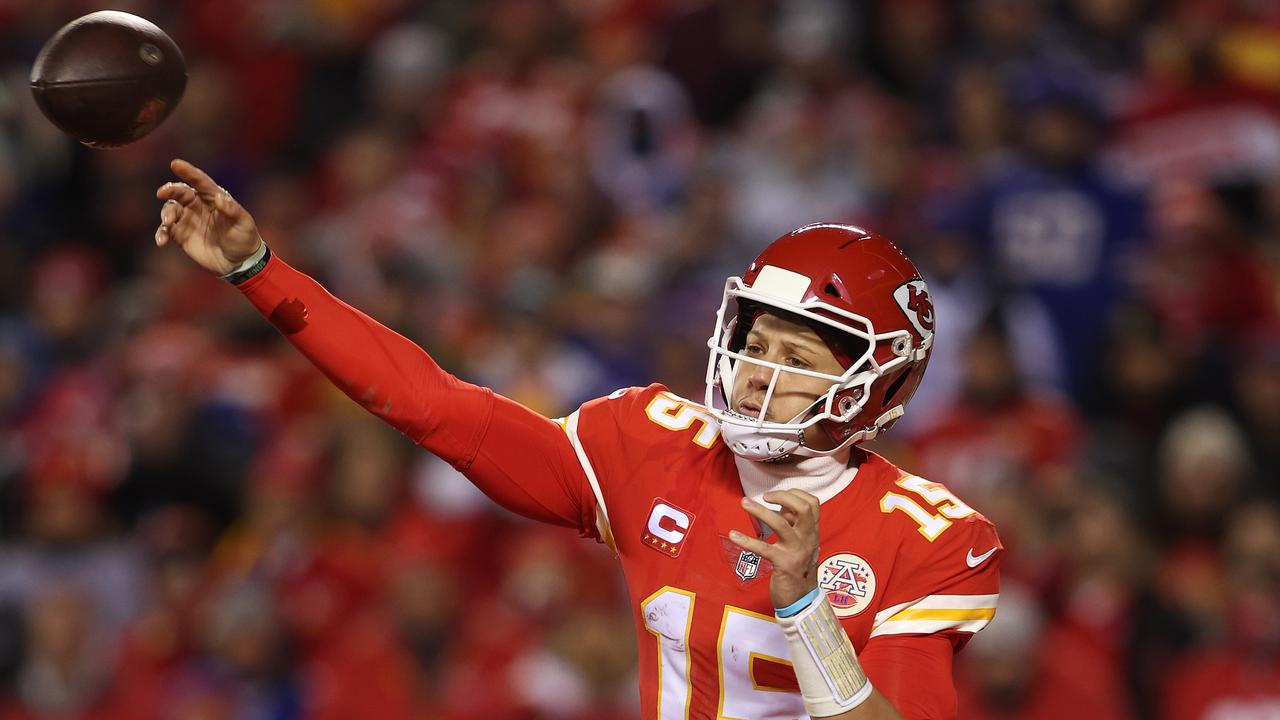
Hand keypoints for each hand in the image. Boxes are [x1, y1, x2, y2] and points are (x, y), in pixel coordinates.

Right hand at [154, 159, 261, 275]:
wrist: (239, 262)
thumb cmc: (244, 238)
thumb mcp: (243, 223)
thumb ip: (232, 210)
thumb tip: (219, 198)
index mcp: (214, 197)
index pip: (200, 181)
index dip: (188, 172)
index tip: (176, 164)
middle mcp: (198, 205)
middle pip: (180, 193)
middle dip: (170, 190)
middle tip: (162, 193)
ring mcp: (188, 219)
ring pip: (171, 210)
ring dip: (166, 213)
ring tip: (168, 223)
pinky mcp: (181, 235)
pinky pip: (167, 230)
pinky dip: (161, 233)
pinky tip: (161, 241)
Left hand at [729, 490, 821, 608]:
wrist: (801, 598)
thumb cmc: (797, 567)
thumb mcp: (800, 542)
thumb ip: (793, 524)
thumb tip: (781, 505)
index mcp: (812, 531)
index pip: (812, 503)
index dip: (794, 494)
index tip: (777, 496)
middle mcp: (807, 539)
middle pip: (804, 508)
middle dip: (783, 496)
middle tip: (765, 496)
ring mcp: (796, 551)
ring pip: (781, 524)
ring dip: (760, 511)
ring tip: (744, 503)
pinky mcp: (783, 564)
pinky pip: (763, 548)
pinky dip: (746, 540)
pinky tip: (733, 535)